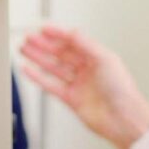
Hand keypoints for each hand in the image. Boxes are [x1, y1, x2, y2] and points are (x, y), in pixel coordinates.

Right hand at [20, 25, 148, 148]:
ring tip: (24, 50)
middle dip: (44, 45)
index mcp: (97, 58)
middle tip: (29, 38)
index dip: (57, 34)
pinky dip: (38, 77)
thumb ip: (85, 44)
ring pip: (53, 68)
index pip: (73, 42)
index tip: (43, 29)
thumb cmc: (122, 91)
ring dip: (38, 58)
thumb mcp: (105, 59)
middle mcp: (87, 70)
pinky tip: (28, 70)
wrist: (124, 119)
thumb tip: (72, 31)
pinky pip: (50, 85)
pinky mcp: (70, 99)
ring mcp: (78, 84)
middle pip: (60, 54)